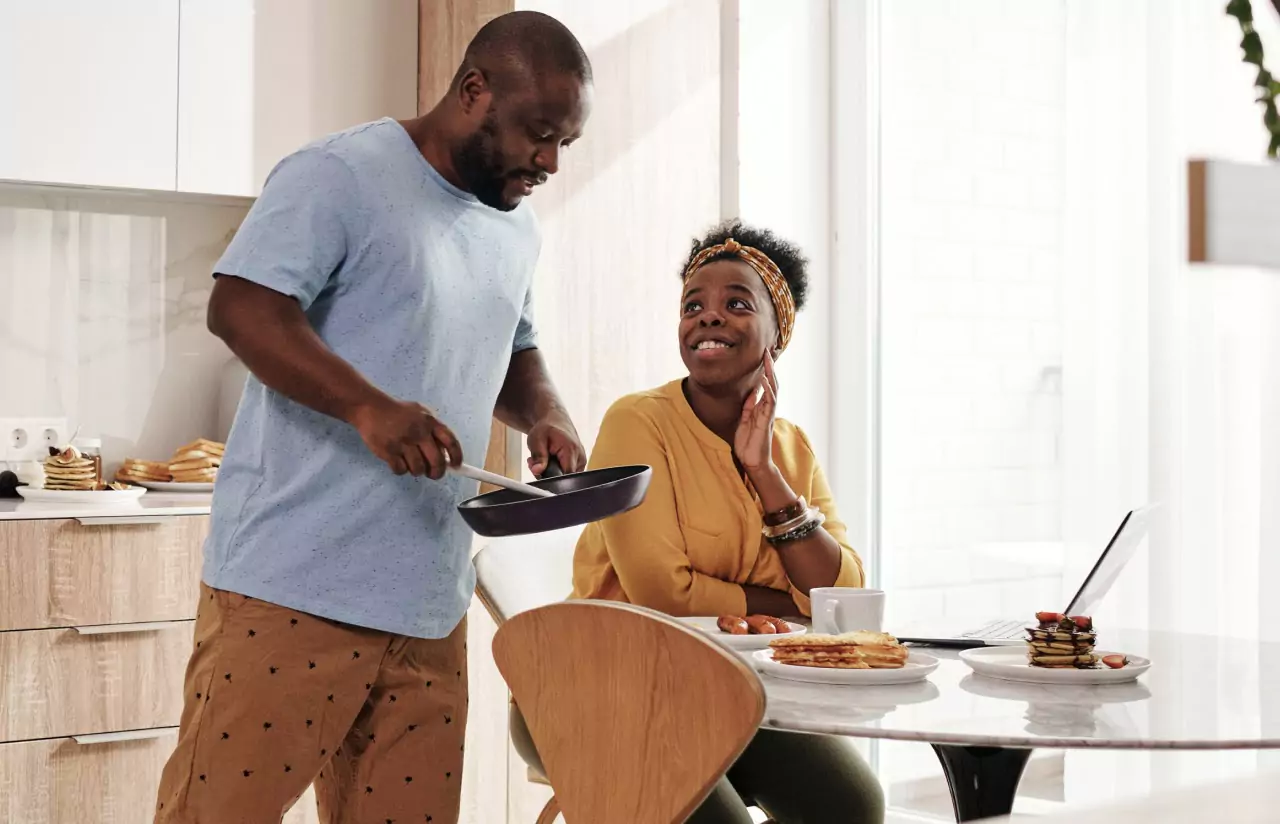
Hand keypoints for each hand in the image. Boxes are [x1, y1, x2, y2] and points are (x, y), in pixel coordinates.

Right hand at [351, 398, 461, 478]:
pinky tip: (397, 460)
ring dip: (417, 471)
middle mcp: (419, 432)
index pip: (451, 442)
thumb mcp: (420, 413)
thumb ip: (434, 430)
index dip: (457, 456)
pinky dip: (401, 470)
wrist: (370, 408)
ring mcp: (403, 442)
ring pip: (419, 469)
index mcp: (430, 422)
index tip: (456, 466)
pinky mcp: (389, 451)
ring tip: (411, 462)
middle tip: (433, 474)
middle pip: (437, 462)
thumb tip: (447, 454)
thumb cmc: (398, 413)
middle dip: (437, 472)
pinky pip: (401, 470)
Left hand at [527, 412, 585, 476]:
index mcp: (571, 449)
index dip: (550, 476)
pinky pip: (566, 474)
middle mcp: (580, 457)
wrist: (556, 421)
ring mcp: (581, 462)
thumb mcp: (537, 439)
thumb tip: (538, 471)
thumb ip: (538, 456)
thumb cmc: (547, 428)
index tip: (538, 468)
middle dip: (546, 473)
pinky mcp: (579, 465)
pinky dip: (556, 470)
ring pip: (564, 477)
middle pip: (563, 477)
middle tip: (535, 463)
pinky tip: (550, 461)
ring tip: (543, 459)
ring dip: (550, 472)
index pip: (565, 475)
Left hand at [733, 350, 777, 471]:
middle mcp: (767, 408)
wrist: (752, 461)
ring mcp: (768, 413)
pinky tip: (764, 380)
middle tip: (767, 352)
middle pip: (772, 383)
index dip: (764, 370)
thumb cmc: (748, 443)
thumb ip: (749, 406)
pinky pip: (769, 402)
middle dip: (769, 367)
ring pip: (773, 389)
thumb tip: (751, 391)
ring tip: (767, 360)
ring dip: (770, 374)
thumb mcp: (745, 420)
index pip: (765, 385)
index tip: (762, 356)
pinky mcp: (766, 420)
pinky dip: (767, 390)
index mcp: (761, 407)